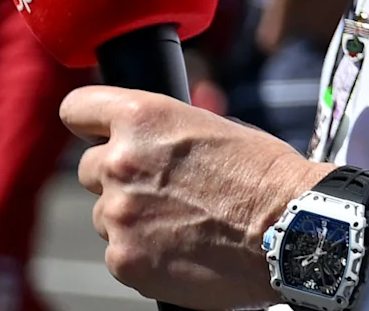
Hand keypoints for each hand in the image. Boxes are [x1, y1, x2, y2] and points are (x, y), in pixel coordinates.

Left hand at [64, 86, 331, 308]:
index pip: (76, 108)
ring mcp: (117, 215)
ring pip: (105, 214)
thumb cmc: (265, 174)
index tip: (98, 133)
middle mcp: (120, 163)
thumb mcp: (213, 128)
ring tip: (182, 222)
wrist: (291, 229)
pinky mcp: (123, 259)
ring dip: (132, 217)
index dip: (89, 123)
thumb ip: (163, 133)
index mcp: (143, 118)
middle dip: (118, 177)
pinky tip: (182, 247)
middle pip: (89, 168)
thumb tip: (144, 144)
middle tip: (161, 188)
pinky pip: (119, 251)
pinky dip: (143, 251)